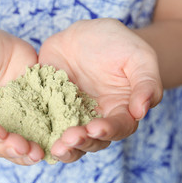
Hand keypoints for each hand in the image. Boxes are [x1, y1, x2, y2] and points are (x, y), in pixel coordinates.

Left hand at [39, 18, 162, 162]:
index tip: (96, 128)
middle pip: (93, 141)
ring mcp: (72, 116)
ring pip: (70, 141)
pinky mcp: (50, 109)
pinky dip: (42, 134)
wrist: (83, 35)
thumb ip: (145, 82)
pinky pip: (46, 125)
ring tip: (55, 147)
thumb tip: (142, 110)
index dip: (108, 130)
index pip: (119, 128)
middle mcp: (96, 119)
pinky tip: (35, 138)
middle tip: (70, 139)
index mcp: (121, 110)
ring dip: (64, 147)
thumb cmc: (117, 43)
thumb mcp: (138, 56)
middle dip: (82, 142)